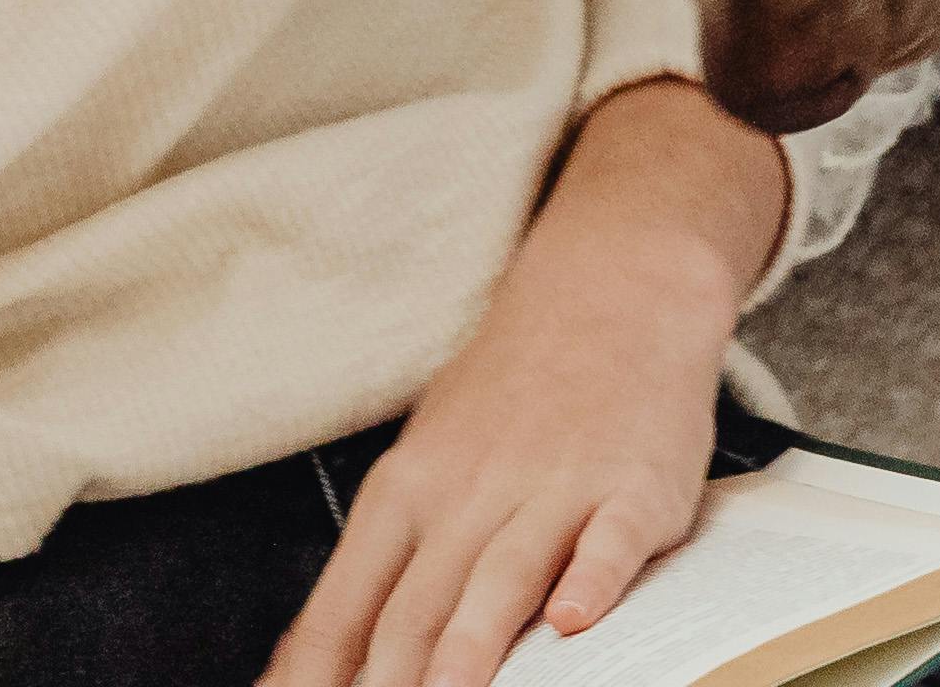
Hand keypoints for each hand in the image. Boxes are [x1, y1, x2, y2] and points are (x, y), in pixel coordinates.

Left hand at [260, 83, 780, 686]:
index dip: (318, 674)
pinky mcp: (633, 488)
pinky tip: (574, 620)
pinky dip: (591, 580)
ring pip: (501, 578)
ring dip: (471, 646)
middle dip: (391, 683)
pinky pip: (608, 541)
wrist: (609, 291)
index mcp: (405, 491)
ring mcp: (553, 488)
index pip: (345, 603)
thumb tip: (306, 660)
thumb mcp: (425, 462)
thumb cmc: (508, 396)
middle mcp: (469, 493)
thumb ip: (378, 562)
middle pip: (416, 605)